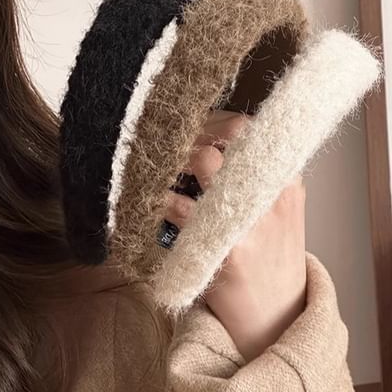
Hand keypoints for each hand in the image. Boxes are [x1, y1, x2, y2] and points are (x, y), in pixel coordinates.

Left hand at [164, 110, 306, 361]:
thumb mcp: (278, 213)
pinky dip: (161, 199)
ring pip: (203, 161)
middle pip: (225, 137)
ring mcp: (250, 221)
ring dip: (175, 160)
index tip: (192, 127)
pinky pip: (181, 208)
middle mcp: (271, 195)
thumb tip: (210, 139)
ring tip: (161, 168)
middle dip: (191, 136)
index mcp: (286, 184)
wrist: (278, 318)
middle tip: (171, 147)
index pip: (248, 130)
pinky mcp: (225, 249)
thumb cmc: (271, 258)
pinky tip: (154, 201)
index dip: (214, 121)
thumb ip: (255, 177)